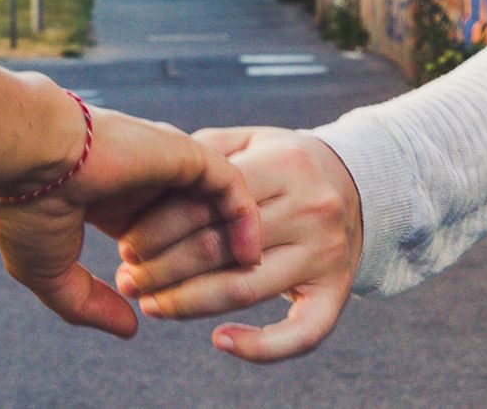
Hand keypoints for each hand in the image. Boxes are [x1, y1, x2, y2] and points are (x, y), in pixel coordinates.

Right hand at [0, 107, 263, 337]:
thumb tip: (131, 328)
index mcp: (110, 203)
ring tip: (244, 280)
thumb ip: (88, 303)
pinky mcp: (187, 155)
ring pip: (214, 208)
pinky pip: (232, 187)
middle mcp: (143, 182)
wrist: (27, 155)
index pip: (157, 241)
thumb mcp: (49, 271)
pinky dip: (245, 219)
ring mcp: (166, 165)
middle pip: (193, 227)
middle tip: (205, 300)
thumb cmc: (26, 210)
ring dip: (227, 245)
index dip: (164, 279)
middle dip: (202, 269)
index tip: (156, 308)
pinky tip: (250, 255)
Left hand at [112, 126, 361, 361]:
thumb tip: (153, 173)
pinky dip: (260, 347)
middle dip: (161, 269)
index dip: (158, 227)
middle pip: (220, 248)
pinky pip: (301, 332)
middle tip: (127, 279)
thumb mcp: (255, 140)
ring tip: (151, 305)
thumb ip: (209, 150)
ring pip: (243, 289)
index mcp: (286, 164)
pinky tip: (220, 341)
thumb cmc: (288, 165)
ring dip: (187, 304)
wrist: (362, 183)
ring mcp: (326, 252)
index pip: (209, 203)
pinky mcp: (337, 289)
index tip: (125, 243)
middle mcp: (311, 209)